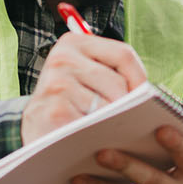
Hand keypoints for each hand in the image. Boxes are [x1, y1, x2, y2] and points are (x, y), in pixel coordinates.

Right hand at [21, 31, 147, 144]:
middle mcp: (62, 58)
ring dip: (112, 123)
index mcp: (74, 43)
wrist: (33, 128)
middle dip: (127, 107)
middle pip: (118, 83)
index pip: (123, 54)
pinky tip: (91, 140)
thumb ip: (112, 73)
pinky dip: (98, 136)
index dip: (140, 79)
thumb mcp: (86, 77)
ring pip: (108, 106)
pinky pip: (93, 126)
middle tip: (124, 121)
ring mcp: (56, 84)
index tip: (145, 98)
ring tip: (104, 130)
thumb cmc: (69, 103)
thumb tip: (150, 93)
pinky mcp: (54, 112)